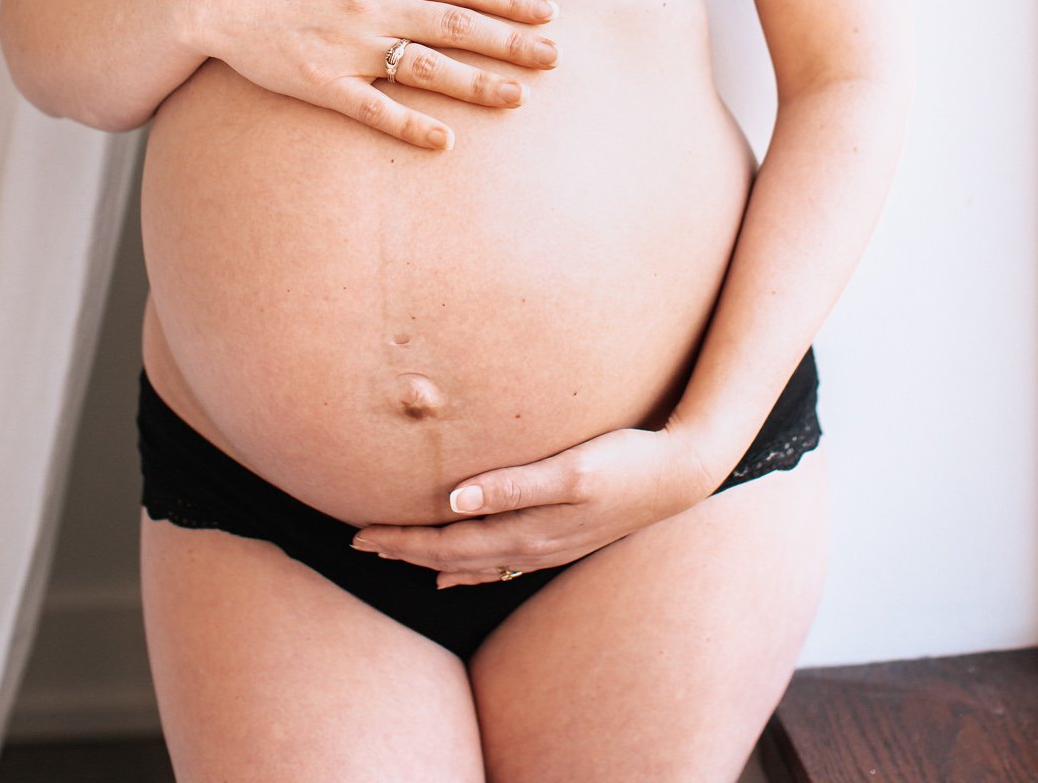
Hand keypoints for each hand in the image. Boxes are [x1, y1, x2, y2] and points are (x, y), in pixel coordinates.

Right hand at [190, 0, 559, 150]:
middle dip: (511, 42)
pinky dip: (409, 124)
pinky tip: (444, 140)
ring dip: (476, 84)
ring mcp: (349, 46)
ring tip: (518, 99)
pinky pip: (373, 108)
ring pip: (426, 68)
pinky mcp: (322, 83)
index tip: (549, 12)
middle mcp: (373, 3)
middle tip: (555, 59)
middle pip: (457, 26)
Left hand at [350, 424, 714, 586]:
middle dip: (404, 551)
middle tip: (359, 544)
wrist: (678, 476)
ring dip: (430, 559)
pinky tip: (454, 574)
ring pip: (473, 563)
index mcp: (527, 529)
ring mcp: (547, 548)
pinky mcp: (559, 539)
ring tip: (395, 556)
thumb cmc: (625, 463)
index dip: (401, 540)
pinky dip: (469, 570)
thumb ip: (513, 484)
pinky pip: (500, 564)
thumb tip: (454, 500)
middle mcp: (532, 546)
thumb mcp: (572, 469)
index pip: (447, 542)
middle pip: (452, 556)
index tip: (359, 534)